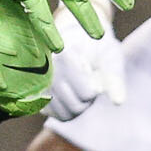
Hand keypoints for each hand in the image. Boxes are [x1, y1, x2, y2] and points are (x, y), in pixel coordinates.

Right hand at [46, 0, 125, 121]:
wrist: (72, 37)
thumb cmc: (95, 46)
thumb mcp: (110, 55)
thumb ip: (114, 77)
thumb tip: (118, 103)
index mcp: (64, 56)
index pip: (88, 93)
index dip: (97, 89)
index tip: (95, 74)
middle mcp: (45, 70)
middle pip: (76, 106)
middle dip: (88, 100)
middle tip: (88, 83)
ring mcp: (36, 82)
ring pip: (64, 114)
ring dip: (77, 107)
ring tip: (78, 88)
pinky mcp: (33, 93)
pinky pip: (53, 114)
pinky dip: (64, 110)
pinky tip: (68, 95)